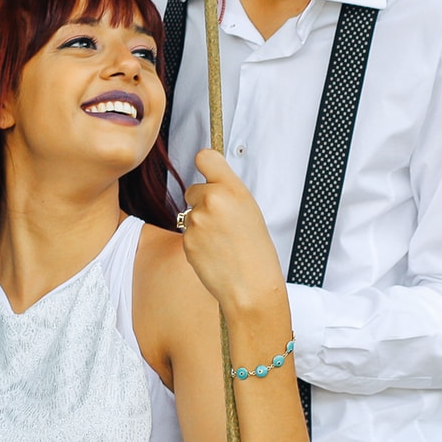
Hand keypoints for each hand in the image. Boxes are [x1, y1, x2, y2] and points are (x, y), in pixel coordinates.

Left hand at [181, 149, 287, 315]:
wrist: (251, 285)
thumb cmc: (256, 250)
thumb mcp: (249, 210)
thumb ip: (228, 192)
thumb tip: (208, 183)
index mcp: (232, 189)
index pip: (205, 157)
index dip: (205, 165)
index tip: (207, 172)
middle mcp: (212, 200)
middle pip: (192, 189)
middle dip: (201, 202)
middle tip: (222, 221)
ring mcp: (196, 220)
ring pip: (188, 213)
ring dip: (199, 224)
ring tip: (221, 240)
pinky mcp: (186, 240)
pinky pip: (186, 233)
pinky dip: (196, 241)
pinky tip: (213, 252)